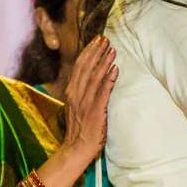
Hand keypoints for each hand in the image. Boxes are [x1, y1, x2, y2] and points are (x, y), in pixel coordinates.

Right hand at [59, 37, 117, 160]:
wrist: (76, 147)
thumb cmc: (80, 128)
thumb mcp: (77, 106)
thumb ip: (82, 92)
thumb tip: (91, 78)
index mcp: (71, 91)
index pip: (79, 66)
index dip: (88, 52)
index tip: (96, 41)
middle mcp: (76, 94)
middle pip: (86, 67)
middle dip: (96, 52)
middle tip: (105, 39)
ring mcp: (85, 102)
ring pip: (94, 76)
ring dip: (104, 61)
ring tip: (112, 49)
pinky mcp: (95, 110)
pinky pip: (102, 92)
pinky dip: (109, 79)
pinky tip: (115, 69)